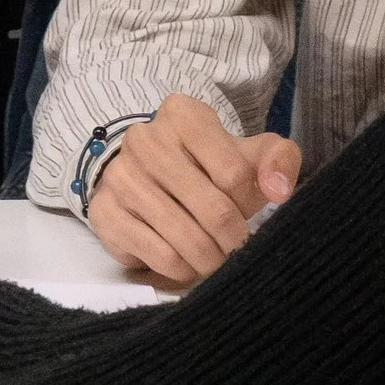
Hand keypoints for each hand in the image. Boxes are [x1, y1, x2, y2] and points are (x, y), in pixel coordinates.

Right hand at [85, 95, 301, 285]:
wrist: (143, 175)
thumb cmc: (205, 165)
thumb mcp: (246, 153)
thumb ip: (278, 160)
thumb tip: (279, 190)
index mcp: (183, 116)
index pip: (235, 173)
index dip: (249, 202)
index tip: (246, 209)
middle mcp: (145, 140)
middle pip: (214, 209)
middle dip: (234, 239)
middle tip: (237, 246)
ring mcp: (120, 177)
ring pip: (187, 238)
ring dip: (212, 259)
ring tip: (217, 258)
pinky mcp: (105, 213)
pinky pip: (160, 256)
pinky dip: (183, 269)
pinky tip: (187, 261)